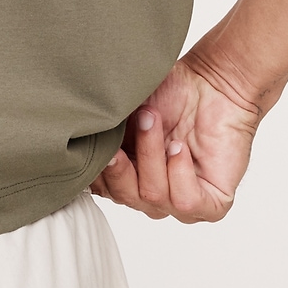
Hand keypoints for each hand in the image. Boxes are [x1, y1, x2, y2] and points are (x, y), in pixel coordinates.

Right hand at [90, 57, 260, 222]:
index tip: (94, 141)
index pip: (101, 188)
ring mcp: (179, 200)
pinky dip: (179, 173)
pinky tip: (180, 147)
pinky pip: (185, 201)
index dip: (96, 168)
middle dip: (123, 160)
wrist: (215, 83)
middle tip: (130, 123)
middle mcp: (150, 192)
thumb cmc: (171, 92)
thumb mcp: (123, 112)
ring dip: (151, 155)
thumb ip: (99, 134)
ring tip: (154, 121)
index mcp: (127, 176)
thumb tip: (72, 143)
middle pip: (123, 195)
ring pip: (152, 196)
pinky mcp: (211, 204)